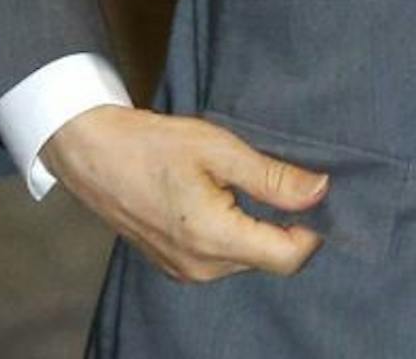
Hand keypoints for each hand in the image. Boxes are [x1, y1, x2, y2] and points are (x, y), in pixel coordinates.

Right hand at [43, 105, 329, 283]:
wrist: (93, 155)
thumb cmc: (154, 146)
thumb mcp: (221, 150)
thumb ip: (273, 177)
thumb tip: (321, 191)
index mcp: (214, 240)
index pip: (289, 257)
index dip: (313, 229)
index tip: (315, 192)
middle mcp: (201, 267)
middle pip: (270, 258)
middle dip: (286, 224)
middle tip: (282, 178)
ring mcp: (184, 270)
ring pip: (248, 258)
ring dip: (258, 226)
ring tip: (245, 182)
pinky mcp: (174, 265)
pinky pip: (223, 257)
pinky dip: (235, 231)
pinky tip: (224, 197)